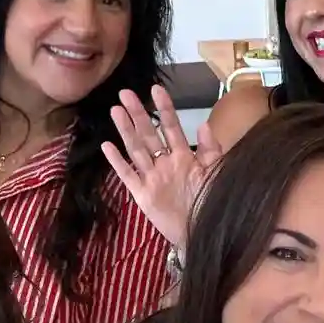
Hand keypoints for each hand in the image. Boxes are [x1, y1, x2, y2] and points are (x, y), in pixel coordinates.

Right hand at [100, 85, 223, 251]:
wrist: (204, 234)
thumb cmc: (212, 204)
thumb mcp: (216, 174)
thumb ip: (212, 150)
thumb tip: (203, 124)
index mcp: (184, 157)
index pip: (171, 127)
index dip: (165, 108)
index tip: (156, 89)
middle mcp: (165, 163)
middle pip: (148, 134)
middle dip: (138, 113)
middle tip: (125, 93)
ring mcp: (152, 178)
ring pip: (136, 149)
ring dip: (126, 130)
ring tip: (115, 110)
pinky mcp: (143, 194)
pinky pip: (128, 175)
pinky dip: (117, 161)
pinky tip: (107, 146)